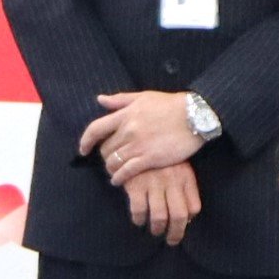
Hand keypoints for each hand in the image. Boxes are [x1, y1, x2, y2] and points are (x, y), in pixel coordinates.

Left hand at [80, 90, 203, 183]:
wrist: (195, 116)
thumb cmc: (171, 105)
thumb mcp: (144, 97)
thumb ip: (120, 99)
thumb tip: (100, 100)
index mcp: (125, 114)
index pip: (96, 129)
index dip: (85, 141)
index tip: (83, 149)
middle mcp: (128, 130)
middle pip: (105, 148)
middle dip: (103, 156)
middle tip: (107, 161)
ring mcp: (138, 145)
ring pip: (114, 162)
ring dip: (110, 169)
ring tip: (113, 172)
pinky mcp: (150, 159)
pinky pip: (127, 171)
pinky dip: (119, 178)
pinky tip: (118, 181)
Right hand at [124, 163, 201, 244]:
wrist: (136, 135)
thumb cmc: (159, 155)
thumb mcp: (178, 165)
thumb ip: (184, 186)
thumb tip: (188, 216)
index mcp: (186, 176)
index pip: (193, 207)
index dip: (189, 221)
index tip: (182, 226)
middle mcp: (172, 181)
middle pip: (179, 216)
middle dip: (175, 233)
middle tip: (171, 240)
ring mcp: (154, 183)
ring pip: (159, 217)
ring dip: (157, 229)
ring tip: (155, 230)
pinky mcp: (136, 184)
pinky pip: (139, 210)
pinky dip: (139, 219)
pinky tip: (139, 220)